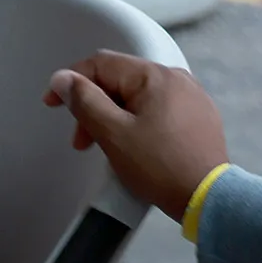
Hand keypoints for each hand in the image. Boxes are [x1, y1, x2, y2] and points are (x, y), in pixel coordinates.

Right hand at [46, 52, 227, 220]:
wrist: (208, 198)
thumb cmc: (161, 167)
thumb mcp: (113, 134)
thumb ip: (85, 101)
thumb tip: (64, 78)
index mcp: (154, 76)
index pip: (102, 64)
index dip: (71, 81)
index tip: (54, 103)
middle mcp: (176, 78)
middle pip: (121, 80)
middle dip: (94, 106)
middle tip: (82, 140)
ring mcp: (191, 97)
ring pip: (139, 96)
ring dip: (114, 116)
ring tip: (107, 148)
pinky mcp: (199, 117)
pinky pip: (159, 109)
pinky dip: (138, 122)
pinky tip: (135, 147)